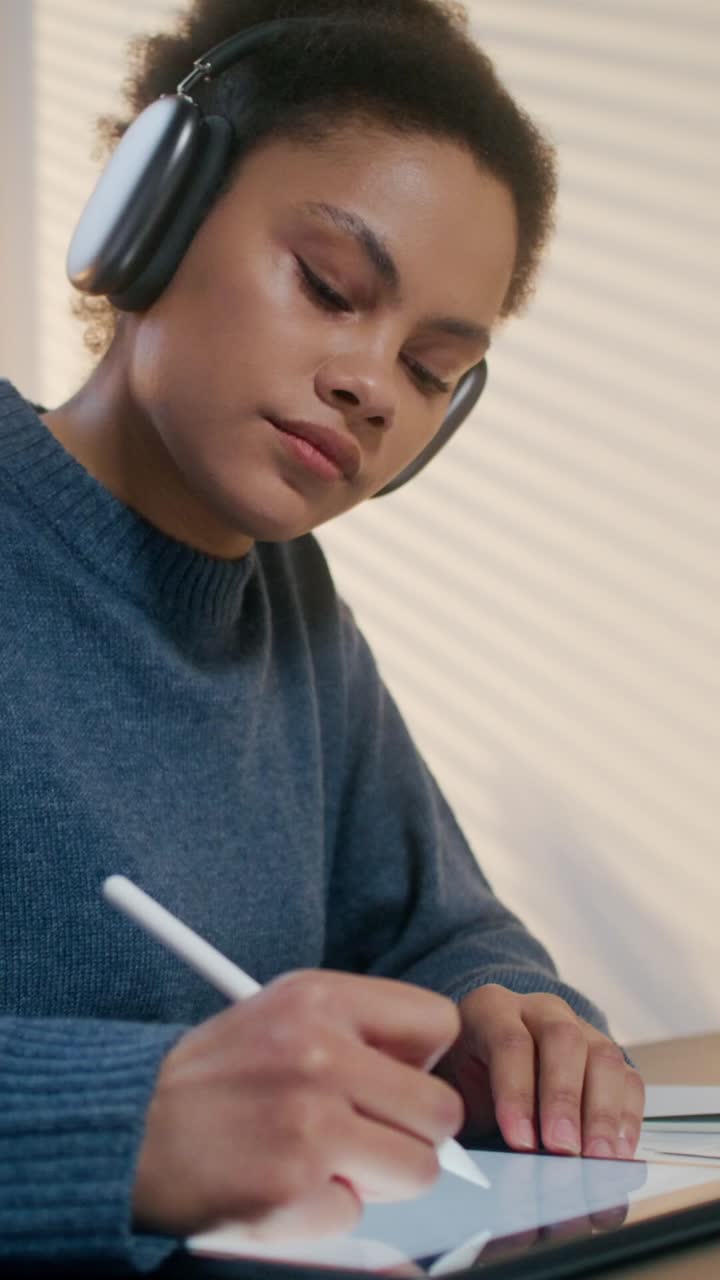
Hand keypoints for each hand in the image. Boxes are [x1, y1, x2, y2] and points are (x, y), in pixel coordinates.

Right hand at [133, 970, 462, 1238]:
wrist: (131, 1130)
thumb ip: (356, 1030)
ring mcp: (309, 1123)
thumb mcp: (282, 1014)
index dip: (424, 1061)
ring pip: (418, 1169)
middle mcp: (320, 1054)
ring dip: (378, 1178)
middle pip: (440, 1110)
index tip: (395, 1077)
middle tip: (366, 1134)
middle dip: (412, 1133)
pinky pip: (357, 1214)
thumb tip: (428, 1075)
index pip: (437, 1023)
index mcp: (320, 999)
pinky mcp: (293, 1188)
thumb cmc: (214, 1078)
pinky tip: (283, 1182)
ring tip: (323, 1158)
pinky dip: (326, 1210)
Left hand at [436, 985, 644, 1159]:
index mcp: (491, 1009)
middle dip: (564, 1097)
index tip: (520, 1140)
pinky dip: (627, 1117)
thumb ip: (466, 1112)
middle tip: (562, 1148)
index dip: (517, 1092)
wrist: (483, 1059)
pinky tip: (619, 1151)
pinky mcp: (606, 1055)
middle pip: (563, 1040)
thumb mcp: (453, 1087)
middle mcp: (540, 1010)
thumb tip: (483, 1162)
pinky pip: (628, 1078)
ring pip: (603, 1055)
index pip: (509, 1041)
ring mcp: (579, 1027)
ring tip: (597, 1158)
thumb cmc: (465, 1079)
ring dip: (602, 1112)